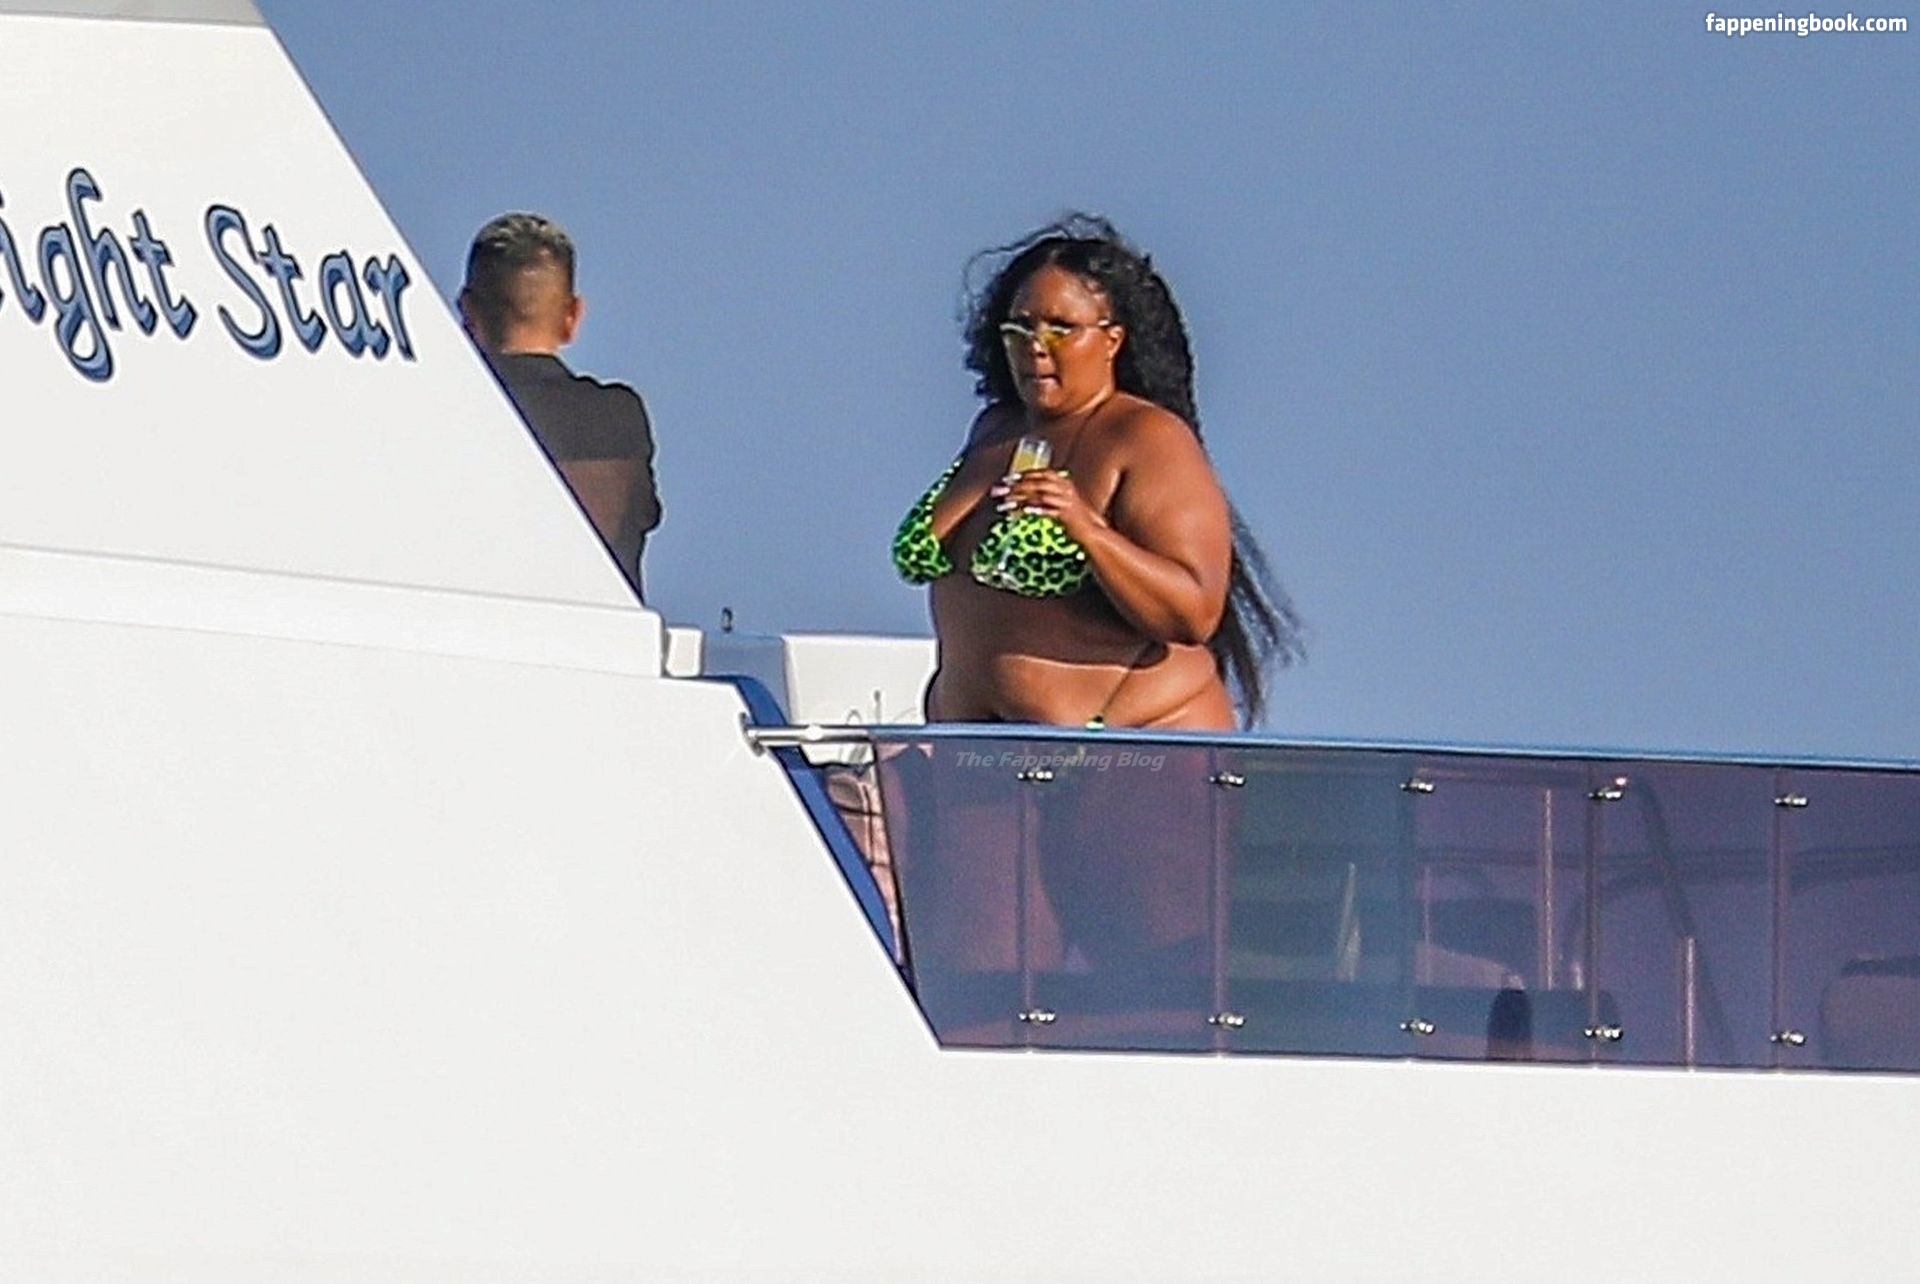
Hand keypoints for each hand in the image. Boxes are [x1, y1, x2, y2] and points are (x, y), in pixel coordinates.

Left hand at [989, 468, 1104, 541]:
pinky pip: (1050, 510)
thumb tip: (1021, 495)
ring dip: (1021, 498)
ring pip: (1040, 495)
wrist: (1092, 530)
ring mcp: (1066, 501)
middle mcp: (1065, 489)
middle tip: (1000, 490)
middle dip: (1016, 486)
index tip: (1007, 478)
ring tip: (1005, 503)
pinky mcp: (1067, 515)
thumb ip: (1044, 495)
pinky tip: (1025, 510)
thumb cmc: (1072, 517)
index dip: (1023, 475)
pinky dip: (1037, 509)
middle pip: (1037, 483)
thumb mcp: (1058, 501)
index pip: (1040, 473)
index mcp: (1063, 482)